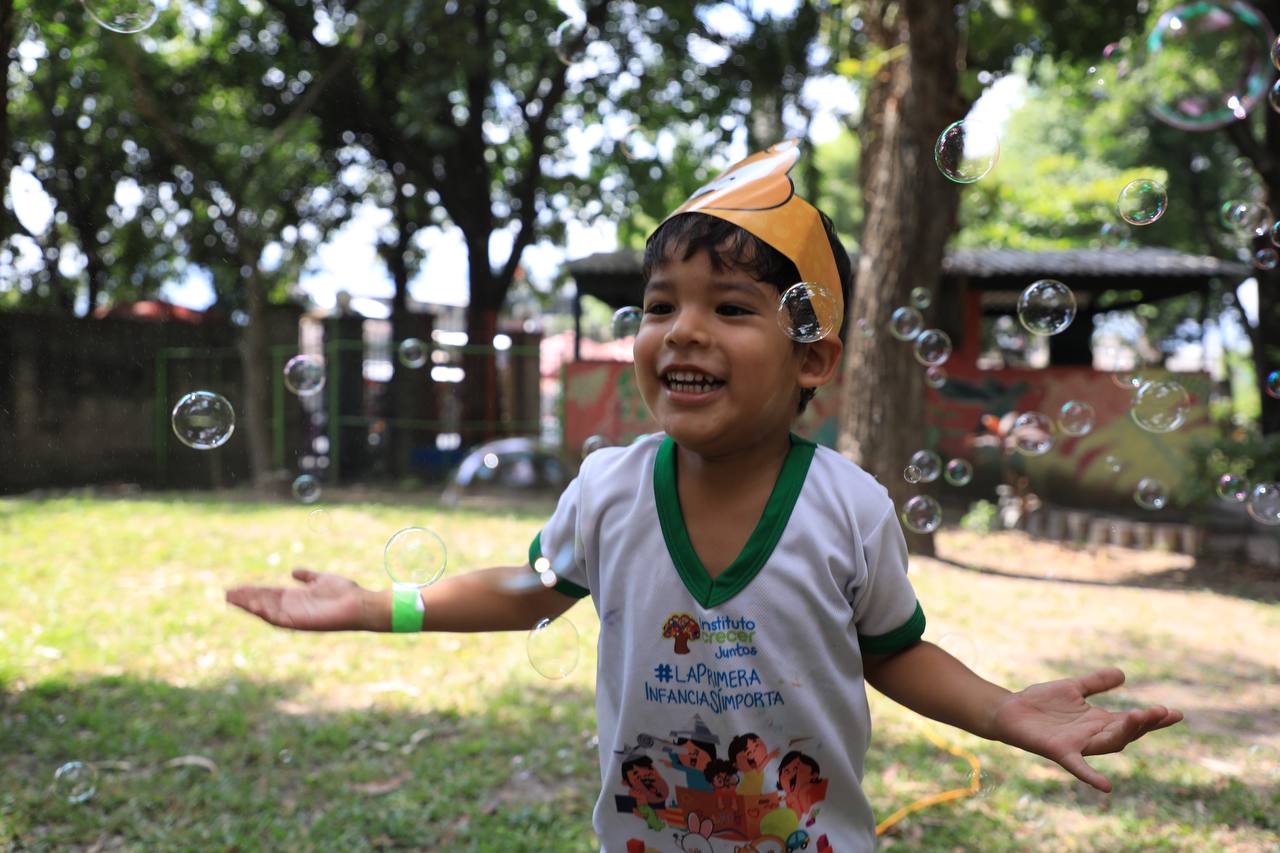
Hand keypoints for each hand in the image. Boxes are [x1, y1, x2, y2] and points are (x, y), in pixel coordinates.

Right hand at [225, 568, 368, 630]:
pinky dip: (265, 612)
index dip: (252, 591)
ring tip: (234, 598)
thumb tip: (294, 572)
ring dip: (250, 605)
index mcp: (296, 598)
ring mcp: (295, 616)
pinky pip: (279, 618)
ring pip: (267, 611)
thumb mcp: (322, 579)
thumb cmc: (345, 593)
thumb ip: (307, 577)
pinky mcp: (301, 622)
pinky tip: (253, 605)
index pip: (268, 594)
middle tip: (227, 593)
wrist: (360, 604)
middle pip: (263, 602)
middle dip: (246, 598)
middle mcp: (293, 608)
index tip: (236, 587)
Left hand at [990, 667, 1182, 792]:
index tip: (1176, 713)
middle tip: (1162, 712)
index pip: (1132, 721)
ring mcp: (1078, 745)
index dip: (1153, 719)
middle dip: (1144, 723)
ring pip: (1108, 743)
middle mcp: (1092, 735)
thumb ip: (1095, 683)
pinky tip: (1106, 787)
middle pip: (1126, 733)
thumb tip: (1123, 674)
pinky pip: (1078, 767)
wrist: (1009, 710)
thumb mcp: (1072, 687)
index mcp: (1098, 721)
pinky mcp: (1059, 751)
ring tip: (1140, 717)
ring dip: (1125, 732)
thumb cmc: (1040, 703)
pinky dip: (1090, 776)